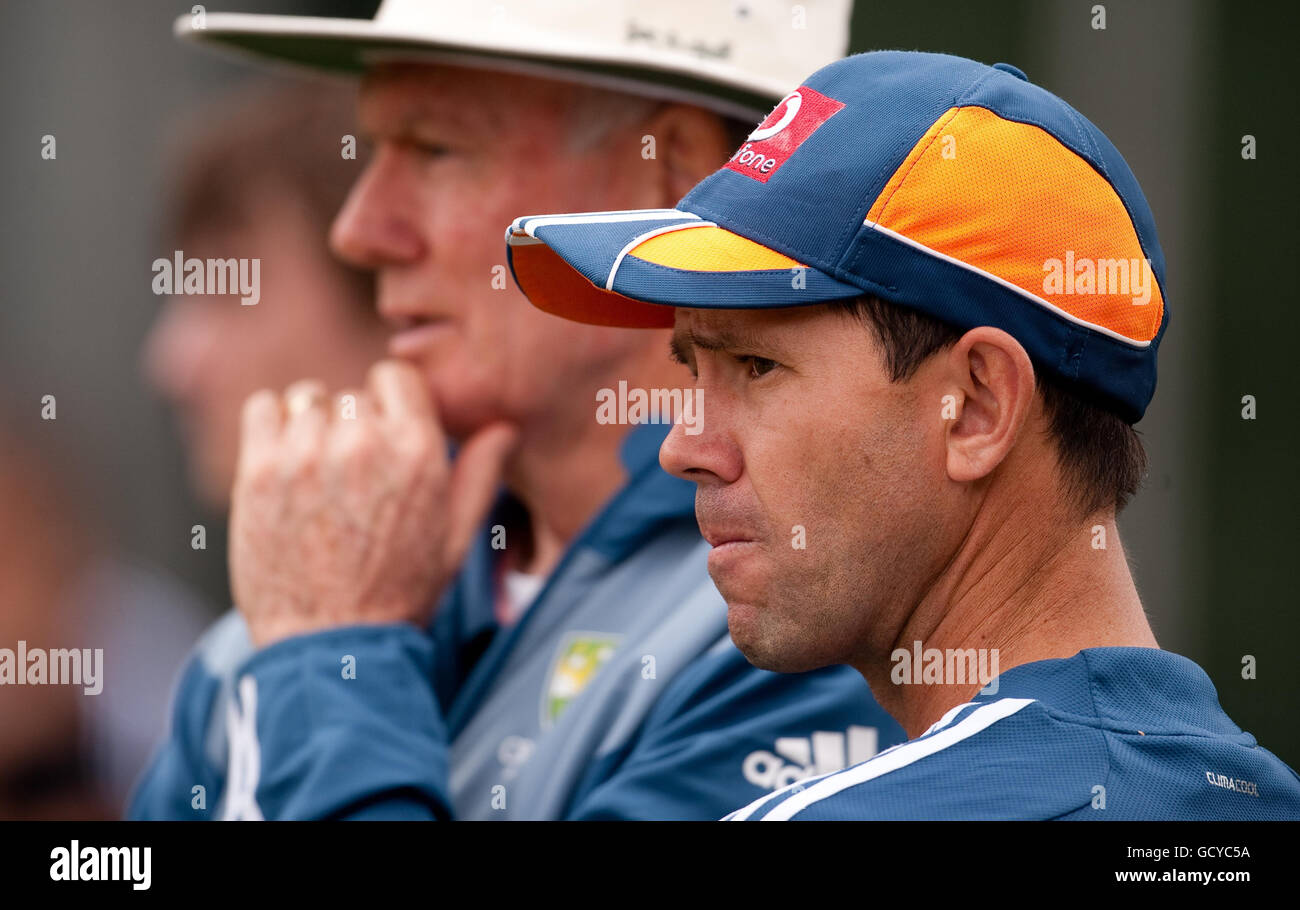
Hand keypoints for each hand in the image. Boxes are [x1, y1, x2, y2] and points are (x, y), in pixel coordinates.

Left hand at [229, 360, 517, 647]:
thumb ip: (480, 474)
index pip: (396, 377)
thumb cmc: (400, 594)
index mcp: (418, 452)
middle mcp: (363, 443)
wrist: (332, 646)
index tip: (385, 435)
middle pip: (351, 396)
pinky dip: (273, 427)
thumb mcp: (456, 538)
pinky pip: (264, 409)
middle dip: (354, 426)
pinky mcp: (260, 471)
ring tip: (318, 476)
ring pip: (308, 401)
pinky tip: (285, 463)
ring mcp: (307, 455)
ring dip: (312, 428)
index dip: (391, 404)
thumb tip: (504, 428)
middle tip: (353, 478)